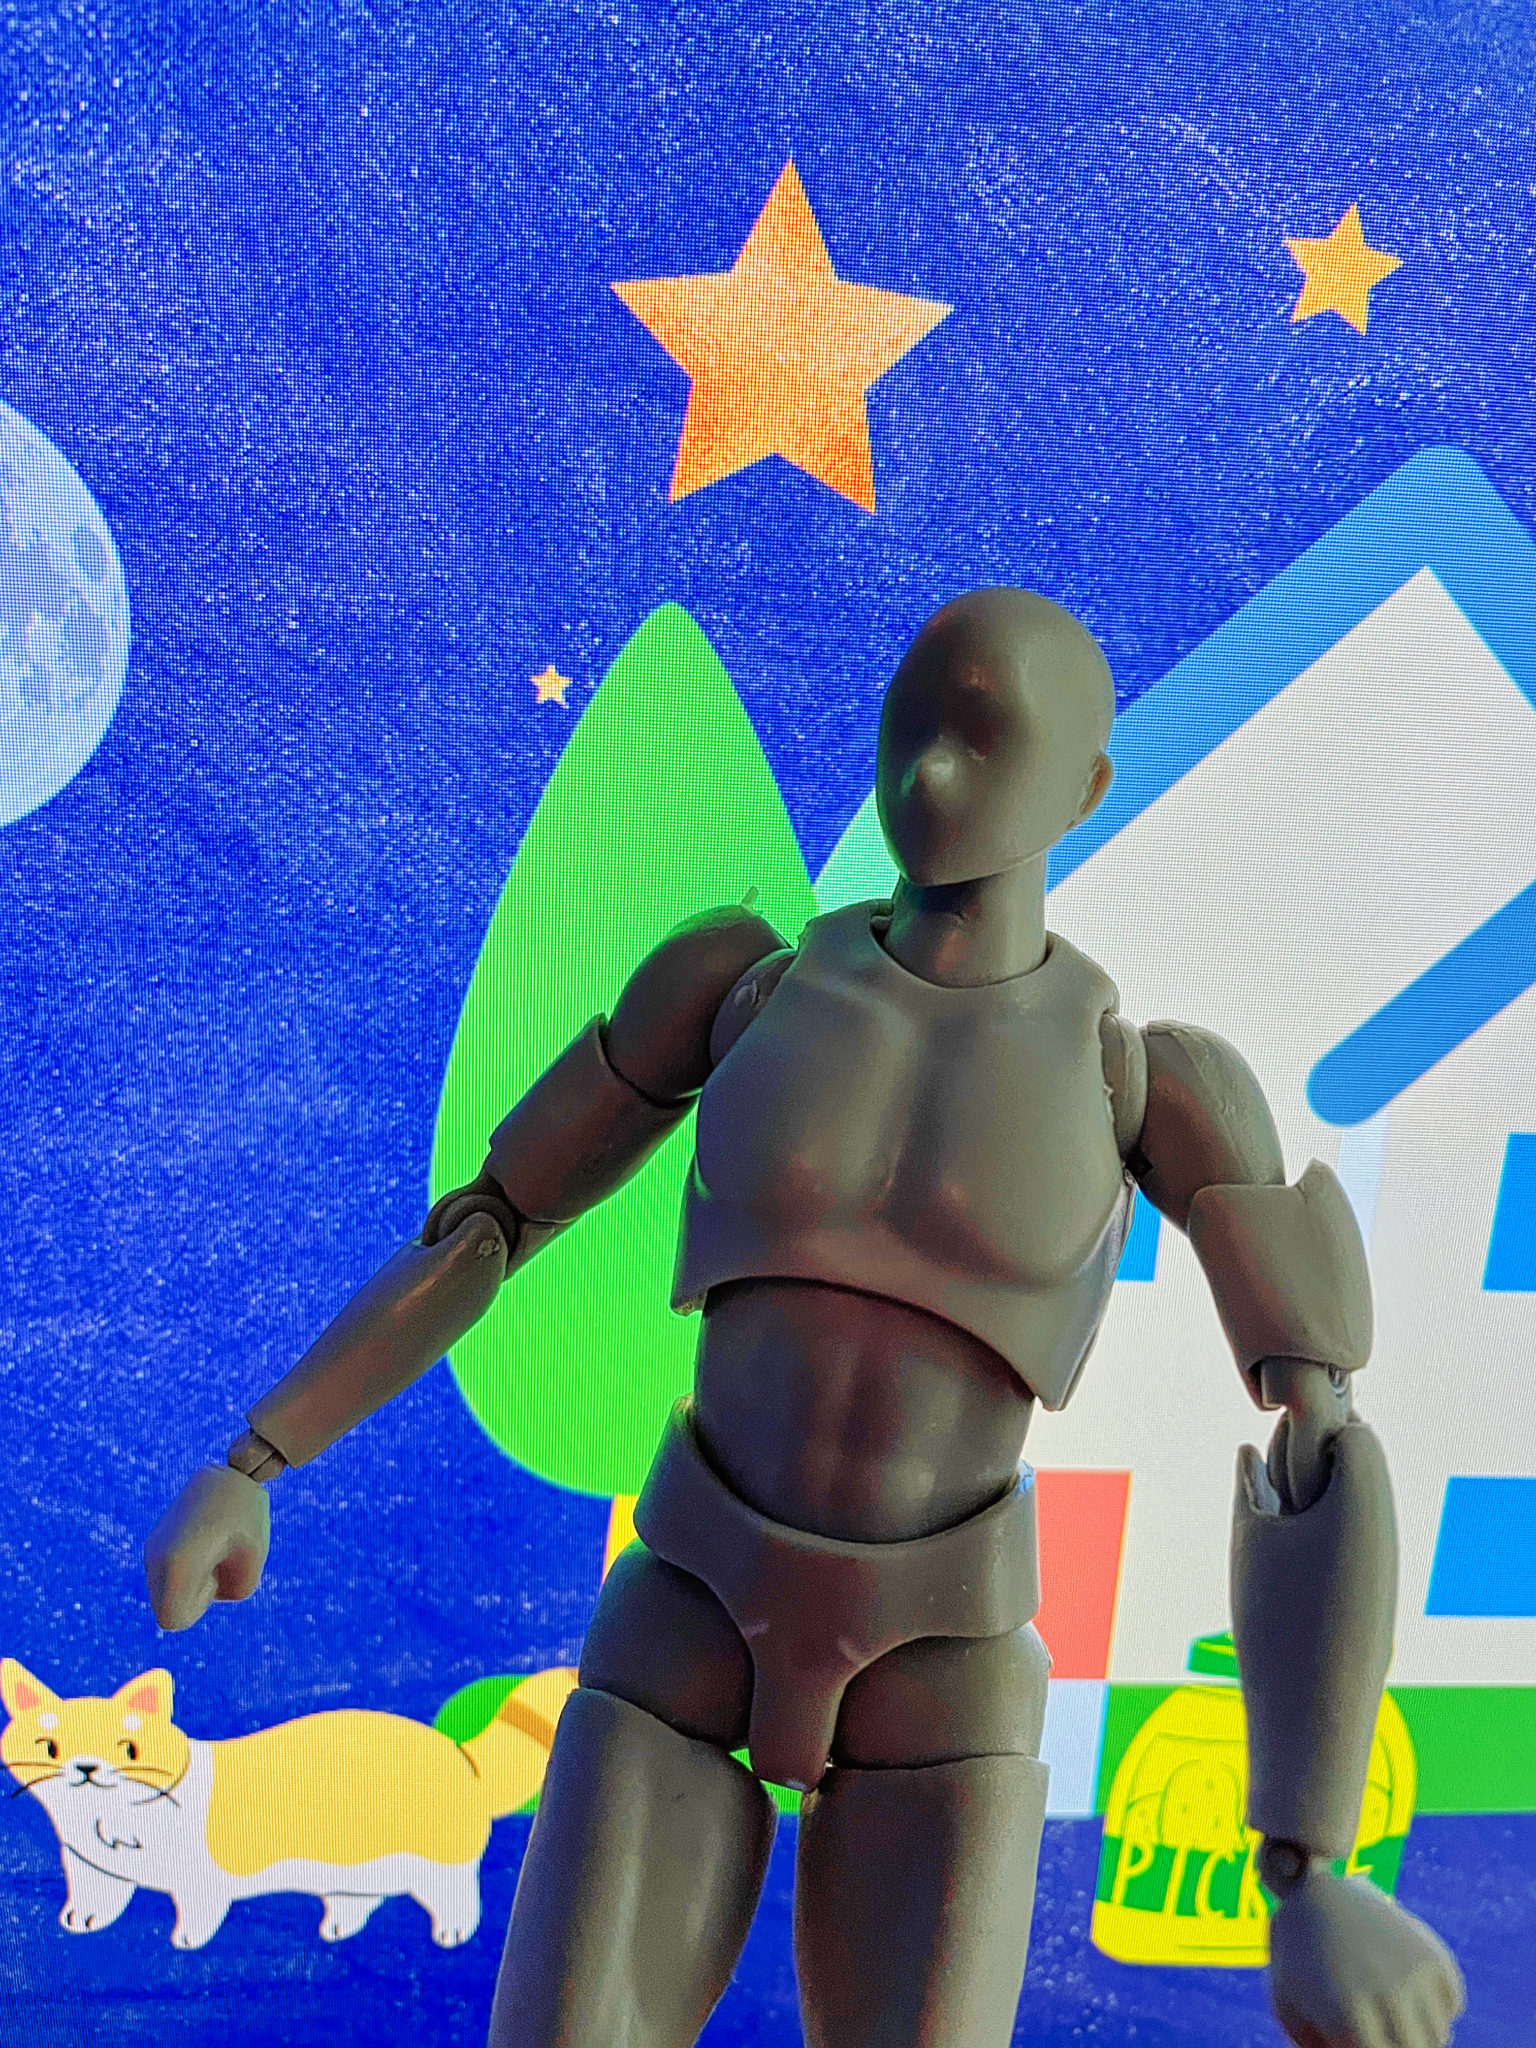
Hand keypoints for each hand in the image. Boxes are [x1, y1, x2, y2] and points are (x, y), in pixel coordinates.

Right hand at [145, 1465, 270, 1629]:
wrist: (235, 1467)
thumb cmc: (248, 1514)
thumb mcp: (254, 1560)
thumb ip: (234, 1591)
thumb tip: (213, 1591)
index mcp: (175, 1565)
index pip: (173, 1621)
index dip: (200, 1606)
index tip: (215, 1574)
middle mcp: (155, 1557)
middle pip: (168, 1605)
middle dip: (194, 1594)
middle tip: (216, 1557)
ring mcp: (152, 1546)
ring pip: (166, 1589)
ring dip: (190, 1579)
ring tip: (210, 1543)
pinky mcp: (156, 1537)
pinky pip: (168, 1571)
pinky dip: (185, 1566)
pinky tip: (203, 1537)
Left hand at [1269, 1866, 1464, 2047]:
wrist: (1315, 1890)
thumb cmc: (1298, 1959)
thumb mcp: (1288, 2008)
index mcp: (1350, 2016)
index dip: (1372, 2047)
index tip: (1363, 2034)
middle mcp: (1390, 1996)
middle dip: (1400, 2044)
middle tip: (1381, 2027)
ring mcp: (1416, 1974)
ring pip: (1439, 2036)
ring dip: (1419, 2030)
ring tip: (1386, 2003)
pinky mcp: (1434, 1954)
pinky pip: (1452, 2004)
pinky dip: (1436, 2003)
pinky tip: (1405, 1981)